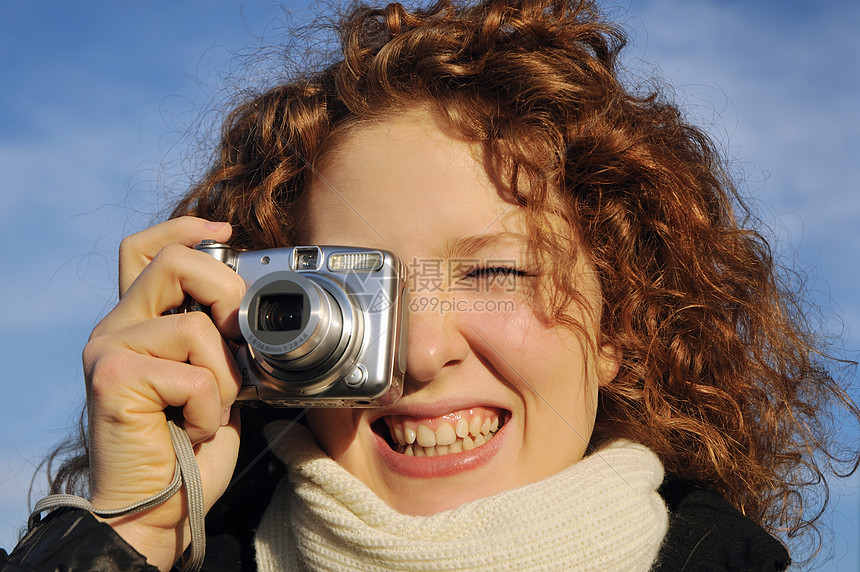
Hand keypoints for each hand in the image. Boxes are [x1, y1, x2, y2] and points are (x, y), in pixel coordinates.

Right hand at [82, 216, 245, 569]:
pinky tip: (192, 430)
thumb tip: (247, 306)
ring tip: (210, 411)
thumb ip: (216, 338)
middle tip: (239, 340)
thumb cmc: (188, 448)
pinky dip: (211, 408)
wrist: (158, 510)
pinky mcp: (113, 378)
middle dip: (228, 292)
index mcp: (139, 321)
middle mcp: (116, 327)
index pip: (145, 247)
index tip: (227, 232)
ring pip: (196, 326)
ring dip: (225, 377)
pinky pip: (193, 373)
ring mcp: (108, 349)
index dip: (186, 227)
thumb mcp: (212, 379)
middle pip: (173, 261)